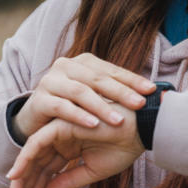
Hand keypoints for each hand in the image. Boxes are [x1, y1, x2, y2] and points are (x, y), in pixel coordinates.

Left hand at [4, 103, 143, 187]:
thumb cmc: (123, 148)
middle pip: (37, 164)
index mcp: (71, 148)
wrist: (140, 130)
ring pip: (34, 154)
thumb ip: (69, 180)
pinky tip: (17, 174)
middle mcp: (62, 139)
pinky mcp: (61, 124)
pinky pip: (38, 142)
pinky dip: (26, 157)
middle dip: (24, 186)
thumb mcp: (92, 171)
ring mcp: (60, 131)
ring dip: (22, 176)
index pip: (48, 171)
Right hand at [13, 53, 154, 141]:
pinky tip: (93, 125)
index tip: (152, 90)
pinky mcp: (39, 100)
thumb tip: (151, 92)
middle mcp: (66, 66)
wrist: (35, 120)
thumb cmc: (71, 108)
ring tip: (119, 120)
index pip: (111, 70)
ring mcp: (50, 81)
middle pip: (97, 79)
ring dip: (101, 106)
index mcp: (82, 62)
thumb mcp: (92, 97)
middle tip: (140, 104)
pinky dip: (79, 116)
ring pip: (80, 92)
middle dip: (121, 92)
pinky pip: (62, 107)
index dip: (131, 79)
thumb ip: (114, 92)